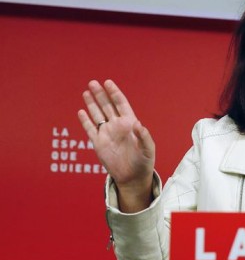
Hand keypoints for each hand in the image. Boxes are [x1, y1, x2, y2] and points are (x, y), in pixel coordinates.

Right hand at [78, 80, 154, 211]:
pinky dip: (85, 121)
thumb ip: (144, 136)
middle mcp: (117, 126)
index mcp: (130, 124)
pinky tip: (81, 111)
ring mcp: (107, 133)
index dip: (114, 93)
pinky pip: (90, 129)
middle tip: (93, 83)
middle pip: (107, 106)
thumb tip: (138, 124)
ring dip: (92, 104)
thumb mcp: (148, 149)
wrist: (133, 177)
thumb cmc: (144, 162)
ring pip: (97, 115)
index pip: (121, 104)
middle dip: (100, 94)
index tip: (108, 82)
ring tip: (86, 91)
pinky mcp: (98, 143)